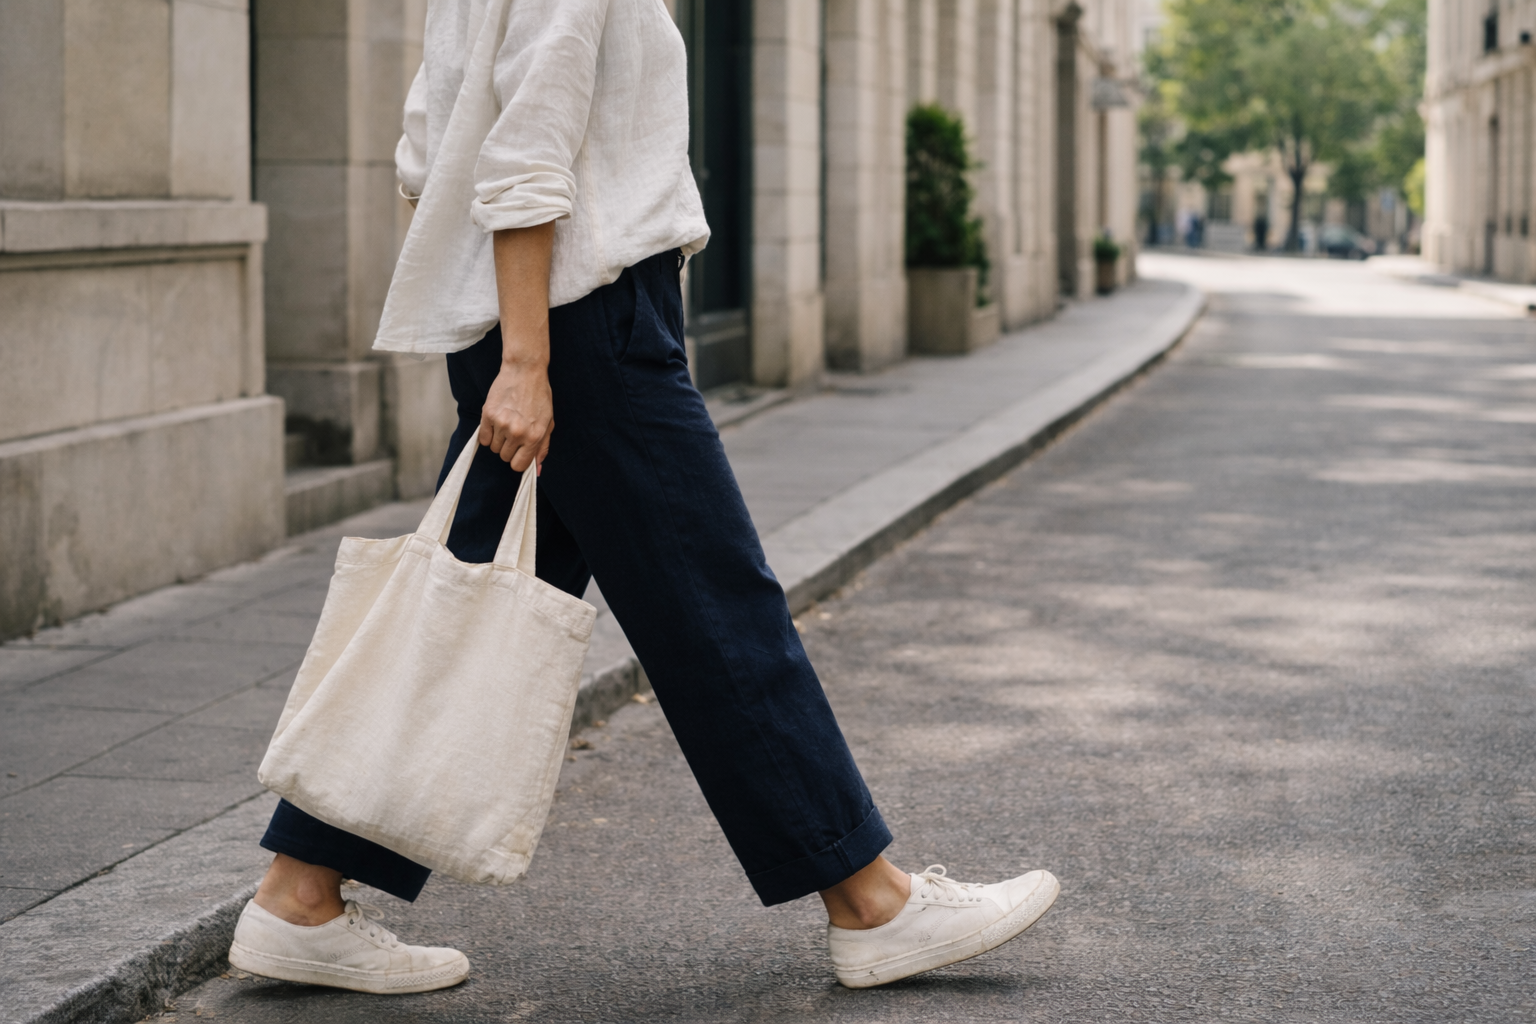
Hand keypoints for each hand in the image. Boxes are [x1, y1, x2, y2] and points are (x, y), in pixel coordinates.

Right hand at [479, 358, 551, 472]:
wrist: (525, 371)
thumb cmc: (539, 396)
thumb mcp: (548, 423)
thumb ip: (542, 448)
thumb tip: (537, 470)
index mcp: (534, 436)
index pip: (519, 466)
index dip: (518, 460)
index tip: (519, 452)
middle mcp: (517, 432)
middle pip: (505, 457)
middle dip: (509, 449)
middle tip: (514, 432)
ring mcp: (501, 423)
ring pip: (493, 448)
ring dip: (499, 440)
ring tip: (506, 424)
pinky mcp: (488, 414)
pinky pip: (483, 438)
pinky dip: (487, 434)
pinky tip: (496, 423)